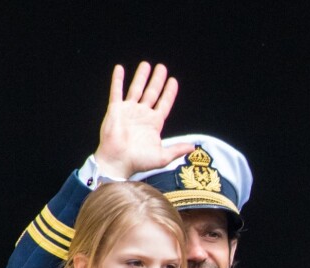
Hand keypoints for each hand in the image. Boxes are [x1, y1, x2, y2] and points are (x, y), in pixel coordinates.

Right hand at [94, 62, 193, 178]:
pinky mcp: (115, 109)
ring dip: (141, 77)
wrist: (118, 161)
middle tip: (162, 67)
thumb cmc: (139, 161)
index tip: (173, 81)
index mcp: (154, 124)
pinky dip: (118, 80)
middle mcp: (142, 115)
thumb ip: (177, 149)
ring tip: (146, 64)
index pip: (164, 104)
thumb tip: (194, 147)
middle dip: (157, 80)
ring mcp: (129, 111)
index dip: (169, 93)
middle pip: (152, 93)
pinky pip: (116, 91)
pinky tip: (120, 69)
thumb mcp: (163, 156)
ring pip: (137, 89)